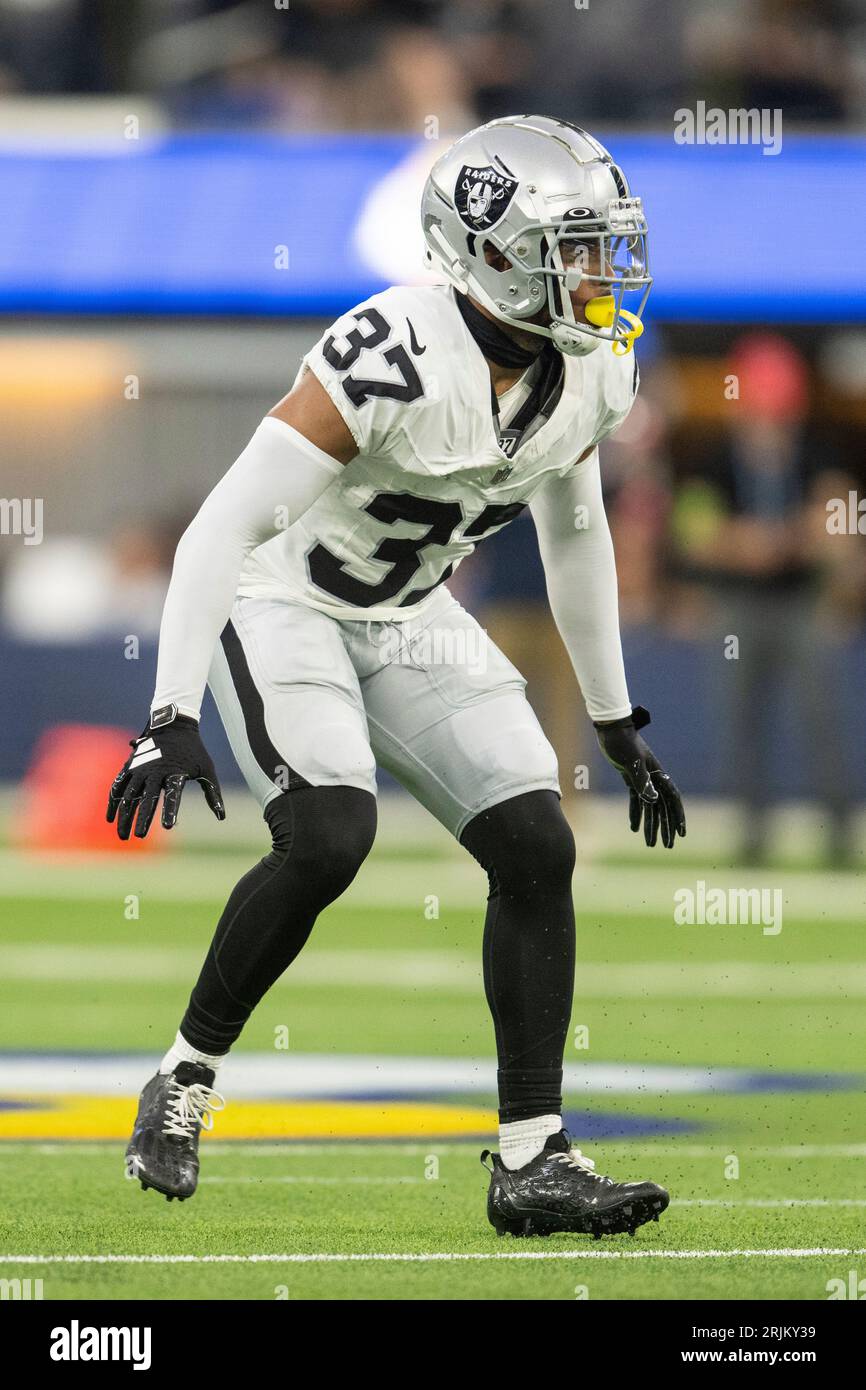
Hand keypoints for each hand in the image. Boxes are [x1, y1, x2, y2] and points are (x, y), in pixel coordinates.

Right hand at [107, 705, 224, 839]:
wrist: (173, 723)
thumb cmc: (194, 749)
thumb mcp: (207, 769)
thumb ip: (213, 793)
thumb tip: (221, 817)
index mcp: (175, 772)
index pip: (173, 795)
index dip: (170, 811)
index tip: (168, 827)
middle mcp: (155, 771)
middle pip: (146, 799)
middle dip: (141, 820)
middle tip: (140, 837)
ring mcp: (139, 768)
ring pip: (128, 796)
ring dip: (124, 816)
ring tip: (123, 836)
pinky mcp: (130, 766)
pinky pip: (118, 786)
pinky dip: (113, 802)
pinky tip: (110, 818)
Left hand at [594, 705, 685, 848]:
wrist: (611, 729)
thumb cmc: (622, 742)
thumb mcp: (631, 762)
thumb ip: (641, 781)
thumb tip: (652, 802)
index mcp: (657, 774)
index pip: (672, 799)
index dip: (677, 817)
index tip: (681, 833)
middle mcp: (653, 778)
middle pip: (662, 808)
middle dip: (665, 828)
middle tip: (666, 847)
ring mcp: (643, 778)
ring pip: (649, 807)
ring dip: (651, 825)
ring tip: (650, 844)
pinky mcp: (630, 777)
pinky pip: (636, 800)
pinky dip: (636, 814)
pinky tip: (633, 828)